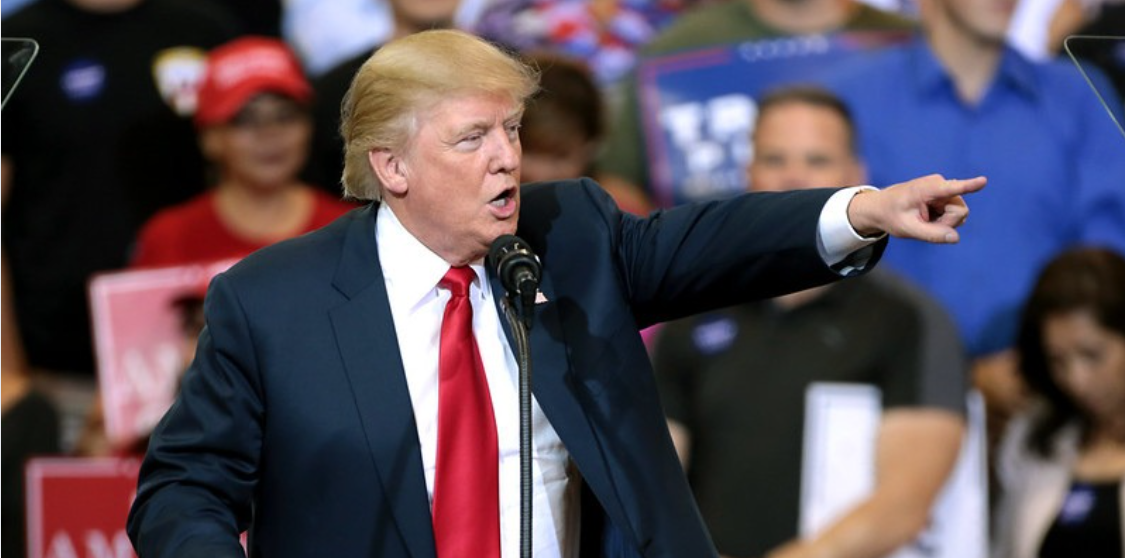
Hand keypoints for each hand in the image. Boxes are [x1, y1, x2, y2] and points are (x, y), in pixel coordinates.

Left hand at [847, 175, 985, 243]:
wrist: (881, 207)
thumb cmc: (892, 216)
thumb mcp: (907, 229)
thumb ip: (931, 235)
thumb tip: (955, 238)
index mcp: (927, 188)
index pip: (952, 188)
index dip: (969, 185)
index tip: (983, 181)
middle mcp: (940, 184)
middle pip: (960, 212)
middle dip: (946, 223)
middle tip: (923, 224)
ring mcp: (944, 190)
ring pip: (959, 214)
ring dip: (944, 223)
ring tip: (924, 219)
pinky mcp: (946, 196)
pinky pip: (955, 214)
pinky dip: (942, 220)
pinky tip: (928, 217)